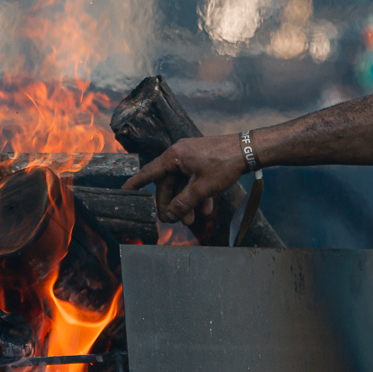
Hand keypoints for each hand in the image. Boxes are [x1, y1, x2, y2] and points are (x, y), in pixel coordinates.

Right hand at [123, 135, 249, 223]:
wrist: (248, 150)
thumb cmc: (225, 164)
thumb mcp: (203, 188)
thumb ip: (184, 203)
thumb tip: (170, 215)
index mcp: (174, 157)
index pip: (149, 173)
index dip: (135, 184)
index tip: (124, 192)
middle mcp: (179, 155)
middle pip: (167, 184)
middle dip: (172, 204)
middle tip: (174, 221)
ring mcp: (191, 157)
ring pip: (182, 184)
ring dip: (187, 203)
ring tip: (193, 220)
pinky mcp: (202, 161)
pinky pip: (194, 180)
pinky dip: (198, 194)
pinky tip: (206, 209)